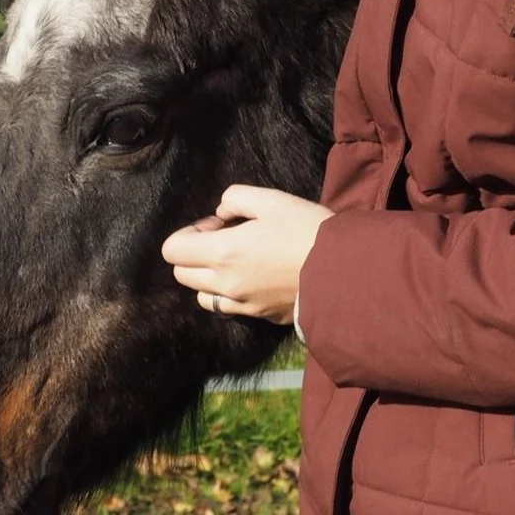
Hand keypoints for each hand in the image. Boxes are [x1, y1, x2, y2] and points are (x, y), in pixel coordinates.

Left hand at [161, 185, 332, 326]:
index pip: (172, 250)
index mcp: (222, 253)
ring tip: (238, 262)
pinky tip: (254, 278)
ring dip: (209, 278)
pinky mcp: (259, 316)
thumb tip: (221, 213)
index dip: (187, 233)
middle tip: (227, 239)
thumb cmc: (306, 230)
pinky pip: (228, 308)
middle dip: (195, 254)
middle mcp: (224, 284)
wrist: (342, 272)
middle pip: (181, 274)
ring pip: (202, 296)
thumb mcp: (270, 199)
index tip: (216, 225)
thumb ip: (235, 198)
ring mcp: (241, 304)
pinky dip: (229, 294)